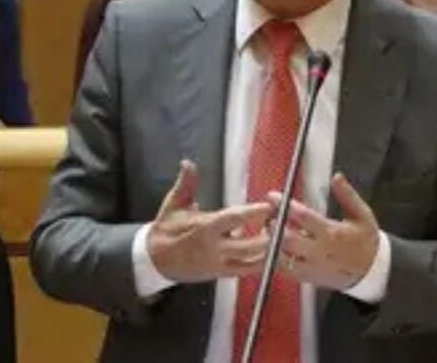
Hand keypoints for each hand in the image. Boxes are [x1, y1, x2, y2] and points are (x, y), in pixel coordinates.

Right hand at [146, 160, 272, 282]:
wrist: (155, 259)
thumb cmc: (166, 230)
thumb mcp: (173, 204)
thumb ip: (186, 184)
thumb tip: (188, 164)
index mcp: (204, 227)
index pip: (233, 219)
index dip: (253, 213)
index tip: (268, 206)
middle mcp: (215, 247)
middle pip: (251, 245)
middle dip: (269, 234)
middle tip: (280, 222)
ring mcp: (220, 263)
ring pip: (253, 261)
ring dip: (269, 249)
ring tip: (278, 236)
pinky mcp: (222, 274)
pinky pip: (248, 270)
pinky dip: (261, 261)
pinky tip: (268, 250)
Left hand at [270, 172, 379, 290]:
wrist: (372, 272)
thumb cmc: (366, 241)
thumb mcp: (362, 215)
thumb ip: (348, 195)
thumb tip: (337, 177)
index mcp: (332, 233)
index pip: (302, 216)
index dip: (284, 205)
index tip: (272, 196)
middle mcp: (320, 251)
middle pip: (287, 239)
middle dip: (273, 225)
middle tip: (267, 215)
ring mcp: (312, 266)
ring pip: (282, 256)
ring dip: (270, 242)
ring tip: (267, 230)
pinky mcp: (307, 277)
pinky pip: (284, 270)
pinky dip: (274, 258)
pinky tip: (272, 246)